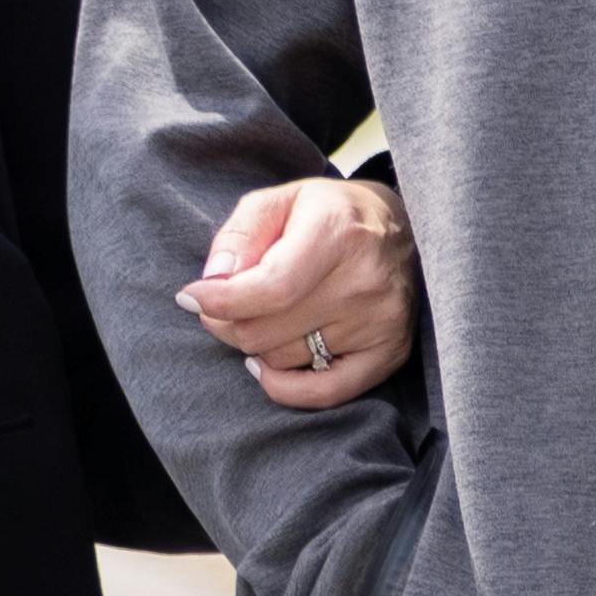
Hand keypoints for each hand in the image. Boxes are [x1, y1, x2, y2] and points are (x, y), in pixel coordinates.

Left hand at [182, 171, 413, 407]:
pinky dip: (284, 387)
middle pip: (266, 330)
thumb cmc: (330, 214)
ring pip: (283, 360)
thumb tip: (212, 283)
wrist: (403, 229)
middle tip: (223, 307)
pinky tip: (267, 365)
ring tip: (263, 317)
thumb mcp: (281, 201)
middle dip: (228, 322)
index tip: (192, 298)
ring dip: (257, 345)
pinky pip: (323, 394)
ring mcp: (381, 322)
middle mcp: (365, 281)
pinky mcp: (390, 354)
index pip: (270, 288)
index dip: (220, 301)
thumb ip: (240, 234)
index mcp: (338, 233)